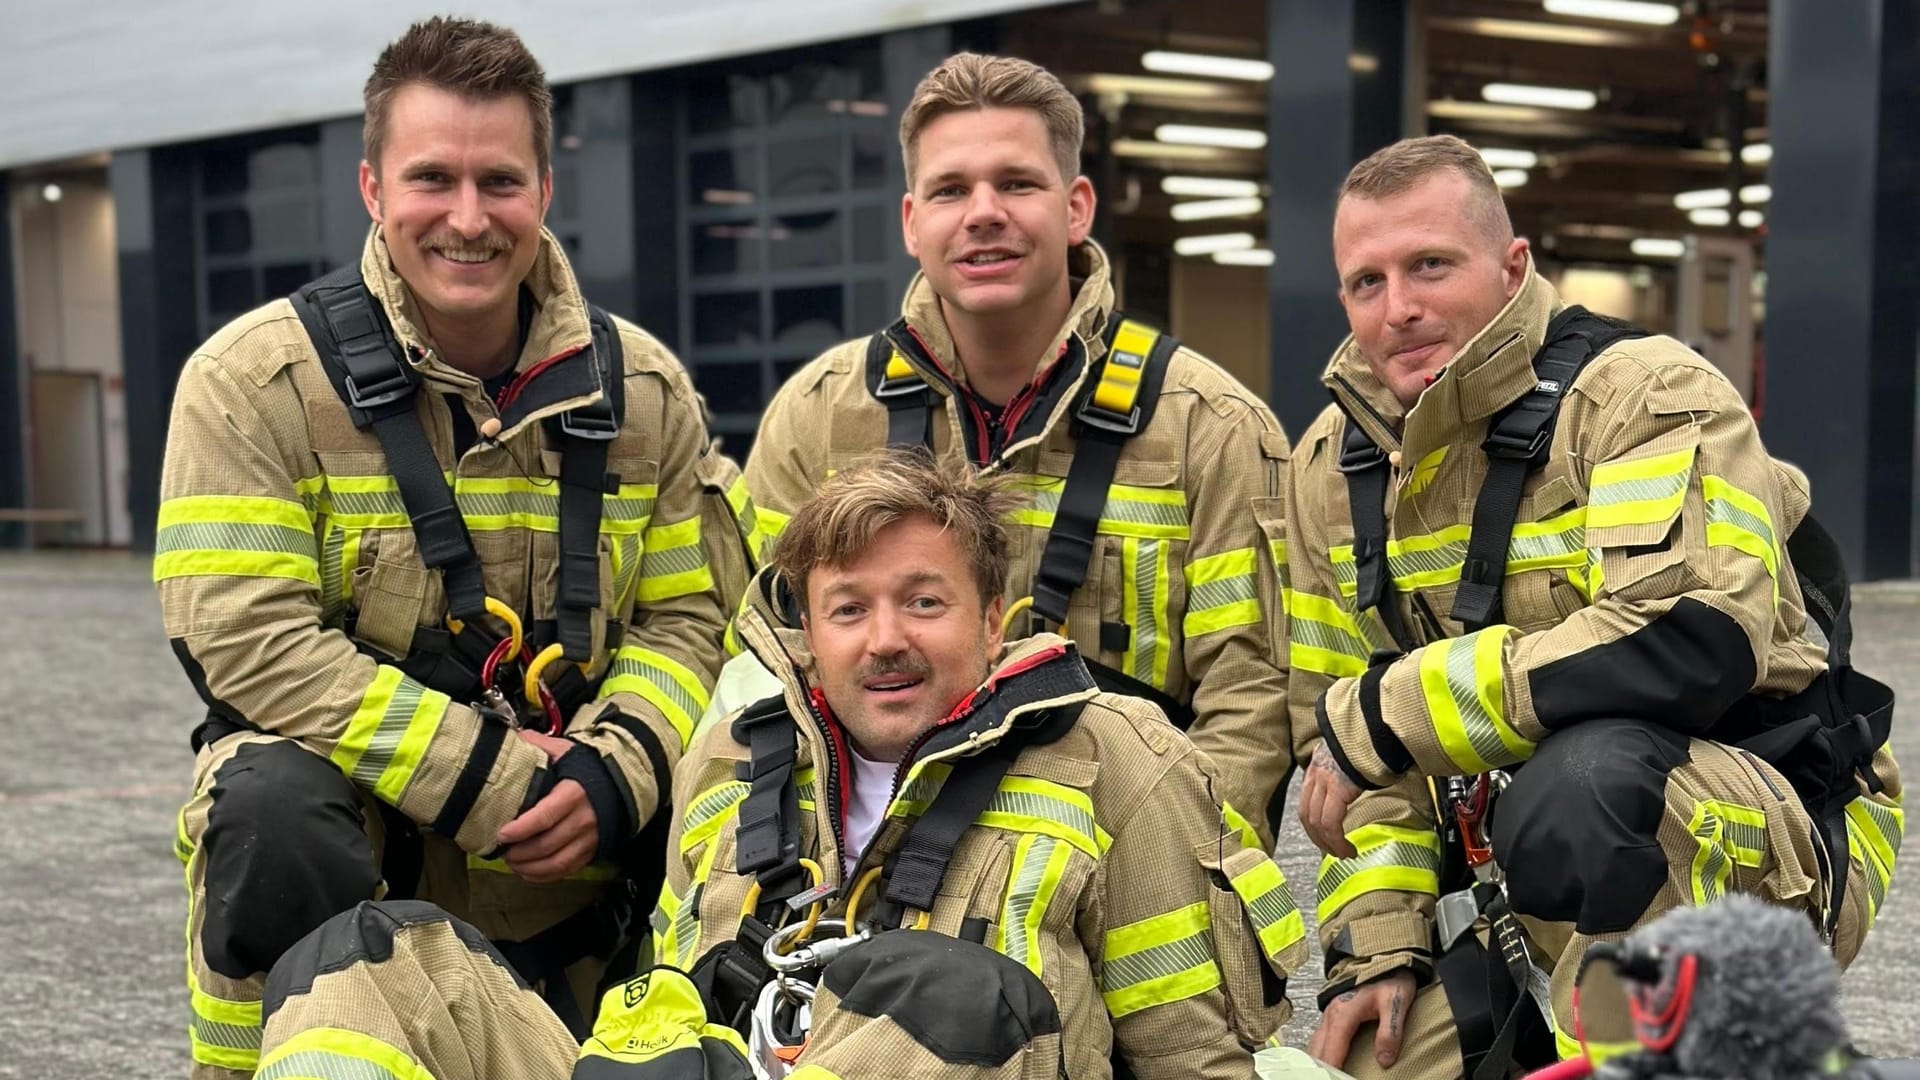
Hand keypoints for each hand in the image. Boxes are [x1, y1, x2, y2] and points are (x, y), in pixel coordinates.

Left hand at [495, 731, 598, 882]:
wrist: (622, 783)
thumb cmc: (587, 768)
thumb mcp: (566, 752)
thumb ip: (539, 745)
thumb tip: (513, 737)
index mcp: (573, 794)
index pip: (545, 817)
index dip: (521, 829)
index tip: (501, 834)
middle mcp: (583, 819)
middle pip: (547, 844)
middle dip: (520, 853)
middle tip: (501, 851)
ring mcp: (589, 838)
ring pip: (557, 863)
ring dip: (530, 868)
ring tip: (511, 863)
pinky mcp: (592, 851)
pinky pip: (567, 871)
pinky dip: (544, 876)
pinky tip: (527, 872)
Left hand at [1299, 742, 1362, 857]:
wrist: (1375, 724)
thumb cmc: (1370, 740)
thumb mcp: (1351, 756)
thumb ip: (1346, 770)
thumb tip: (1356, 782)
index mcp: (1317, 768)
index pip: (1306, 803)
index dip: (1313, 825)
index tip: (1325, 839)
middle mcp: (1316, 774)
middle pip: (1306, 816)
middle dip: (1318, 839)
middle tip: (1332, 852)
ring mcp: (1324, 781)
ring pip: (1316, 823)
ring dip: (1329, 844)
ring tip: (1343, 854)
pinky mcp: (1338, 788)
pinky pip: (1331, 823)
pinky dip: (1337, 841)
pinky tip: (1348, 850)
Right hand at [1308, 971, 1415, 1071]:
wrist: (1383, 953)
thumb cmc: (1390, 976)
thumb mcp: (1396, 1002)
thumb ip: (1390, 1032)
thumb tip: (1384, 1060)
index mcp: (1344, 1013)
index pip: (1331, 1051)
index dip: (1330, 1071)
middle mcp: (1331, 1015)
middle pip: (1317, 1051)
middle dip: (1318, 1070)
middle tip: (1324, 1079)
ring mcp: (1330, 1014)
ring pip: (1316, 1045)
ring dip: (1316, 1062)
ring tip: (1322, 1075)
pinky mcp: (1333, 1015)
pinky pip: (1320, 1039)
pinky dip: (1319, 1054)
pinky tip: (1324, 1064)